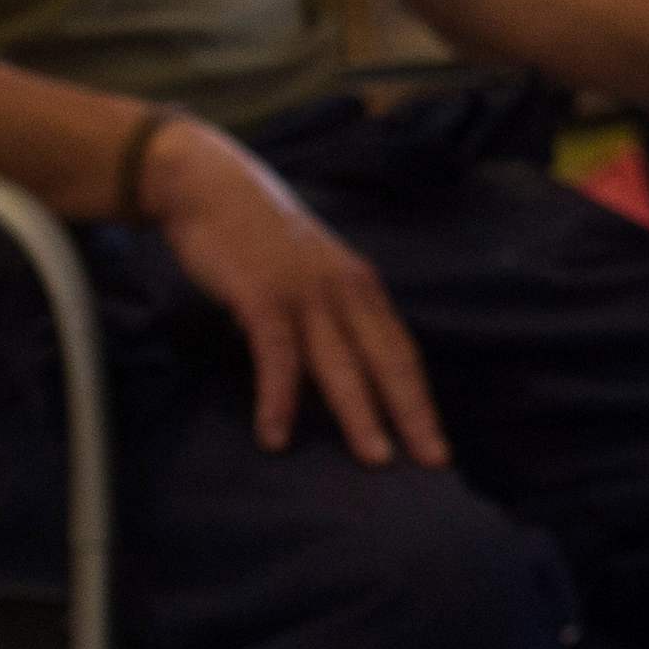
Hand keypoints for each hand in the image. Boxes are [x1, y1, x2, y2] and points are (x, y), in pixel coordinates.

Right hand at [142, 120, 447, 465]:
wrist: (210, 186)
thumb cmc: (259, 240)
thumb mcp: (311, 276)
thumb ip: (330, 318)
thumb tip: (339, 374)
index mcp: (361, 287)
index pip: (402, 352)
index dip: (421, 400)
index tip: (438, 445)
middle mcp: (345, 290)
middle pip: (386, 361)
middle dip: (412, 414)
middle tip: (433, 461)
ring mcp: (305, 293)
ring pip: (341, 363)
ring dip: (359, 414)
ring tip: (376, 460)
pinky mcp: (262, 296)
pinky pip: (277, 355)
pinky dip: (279, 397)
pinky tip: (275, 436)